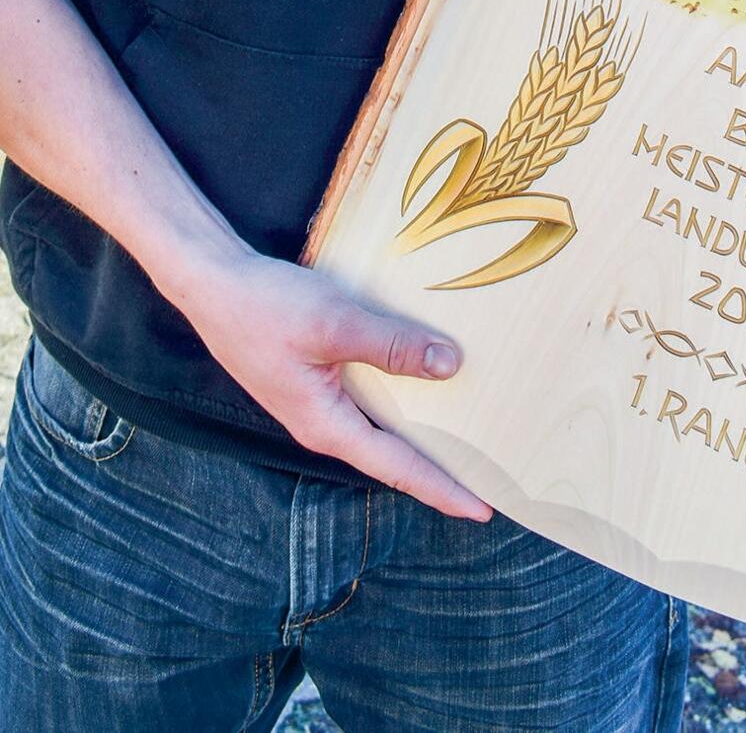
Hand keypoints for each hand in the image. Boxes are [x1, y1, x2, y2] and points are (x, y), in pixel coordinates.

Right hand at [184, 246, 491, 517]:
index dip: (442, 489)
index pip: (397, 468)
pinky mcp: (314, 377)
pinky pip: (368, 400)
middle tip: (487, 483)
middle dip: (437, 471)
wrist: (212, 283)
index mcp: (326, 426)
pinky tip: (423, 383)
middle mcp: (323, 424)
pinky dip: (400, 401)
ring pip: (380, 427)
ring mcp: (316, 402)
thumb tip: (450, 366)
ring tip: (467, 438)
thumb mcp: (335, 324)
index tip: (483, 510)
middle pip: (391, 457)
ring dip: (421, 435)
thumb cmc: (266, 306)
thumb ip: (391, 346)